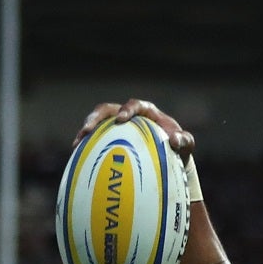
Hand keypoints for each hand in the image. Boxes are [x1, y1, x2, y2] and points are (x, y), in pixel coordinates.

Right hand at [77, 98, 193, 157]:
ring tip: (76, 144)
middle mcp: (128, 115)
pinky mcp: (109, 138)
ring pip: (97, 124)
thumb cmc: (177, 147)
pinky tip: (79, 158)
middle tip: (88, 129)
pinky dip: (87, 147)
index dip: (127, 109)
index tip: (121, 119)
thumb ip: (185, 140)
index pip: (135, 105)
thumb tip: (175, 141)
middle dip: (95, 118)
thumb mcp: (186, 144)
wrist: (169, 155)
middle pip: (107, 110)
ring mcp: (116, 126)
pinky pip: (95, 140)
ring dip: (85, 132)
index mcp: (146, 111)